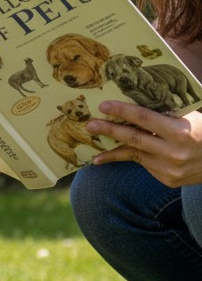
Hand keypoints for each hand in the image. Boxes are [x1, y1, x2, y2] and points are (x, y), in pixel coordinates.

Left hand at [87, 101, 201, 186]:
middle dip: (109, 131)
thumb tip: (136, 100)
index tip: (104, 106)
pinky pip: (144, 165)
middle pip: (134, 139)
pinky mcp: (168, 180)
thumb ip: (168, 113)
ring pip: (135, 155)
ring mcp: (170, 169)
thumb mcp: (192, 118)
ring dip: (113, 150)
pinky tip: (110, 157)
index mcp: (181, 132)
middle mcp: (174, 152)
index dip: (123, 111)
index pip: (145, 119)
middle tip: (89, 125)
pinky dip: (131, 158)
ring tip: (94, 146)